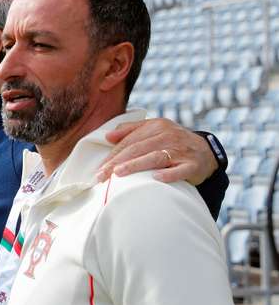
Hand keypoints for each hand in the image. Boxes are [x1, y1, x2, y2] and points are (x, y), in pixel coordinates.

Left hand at [98, 118, 217, 184]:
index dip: (112, 156)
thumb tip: (108, 136)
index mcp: (156, 126)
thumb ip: (131, 131)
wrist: (206, 152)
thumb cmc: (172, 143)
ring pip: (155, 157)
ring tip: (118, 174)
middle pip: (138, 149)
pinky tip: (156, 178)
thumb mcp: (154, 131)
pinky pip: (180, 170)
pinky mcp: (193, 165)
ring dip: (135, 166)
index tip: (98, 170)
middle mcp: (168, 136)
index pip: (129, 142)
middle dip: (116, 163)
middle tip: (101, 176)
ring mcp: (181, 150)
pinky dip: (169, 174)